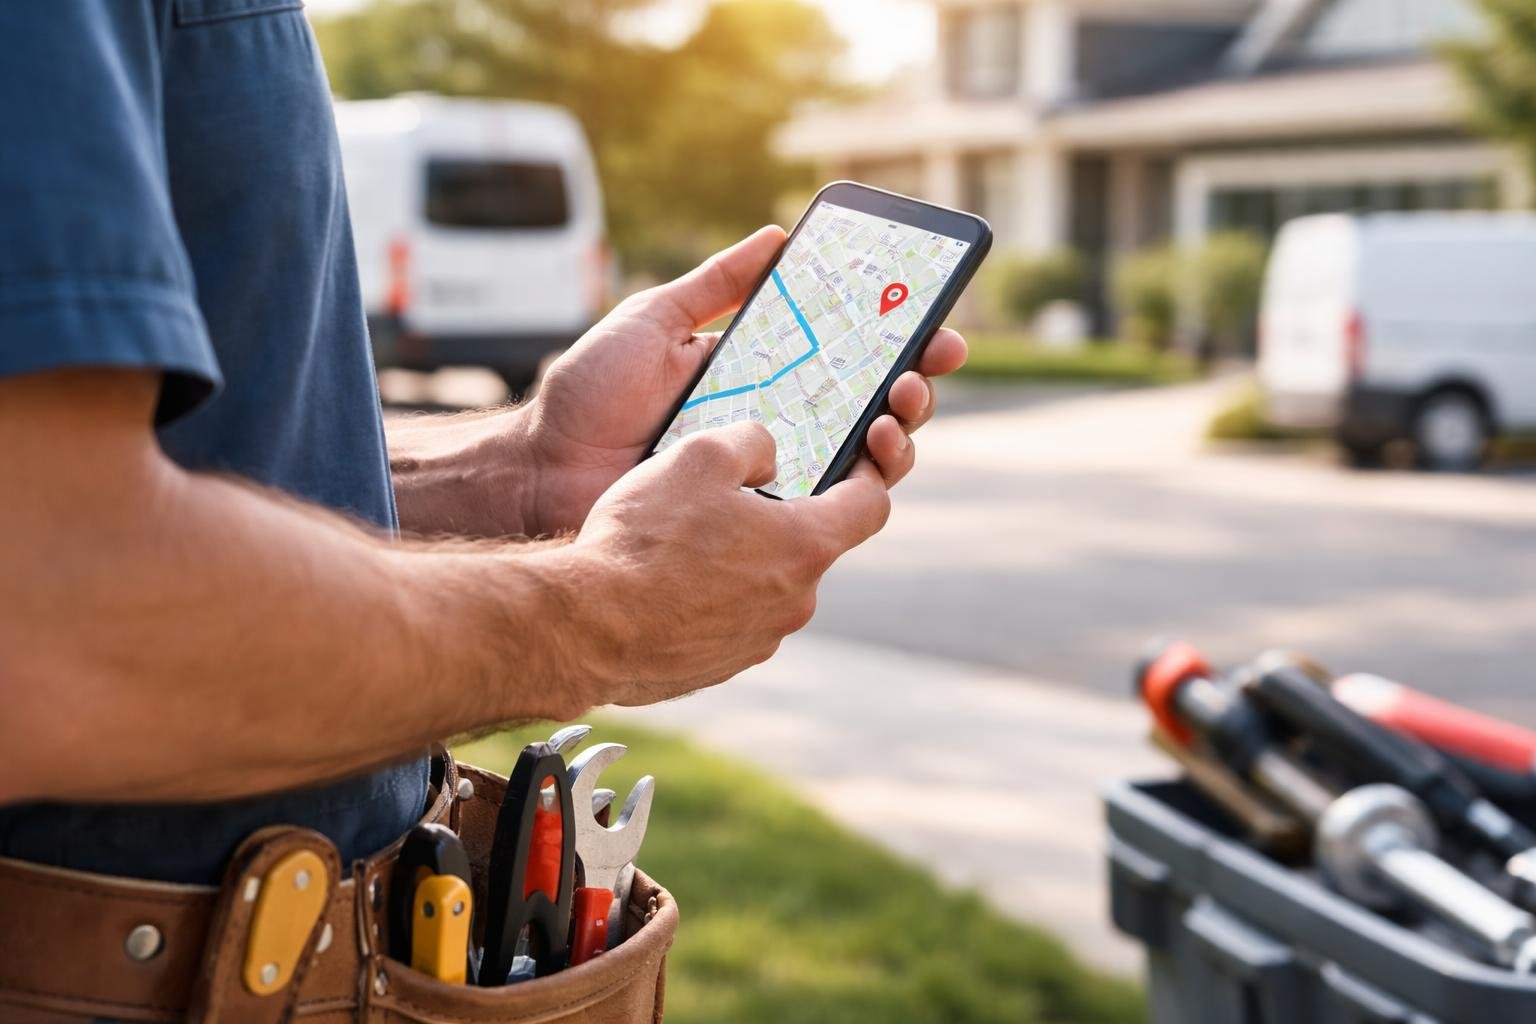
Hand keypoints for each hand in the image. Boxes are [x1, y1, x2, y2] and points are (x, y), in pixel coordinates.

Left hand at [519, 226, 968, 533]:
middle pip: (866, 408)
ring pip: (860, 462)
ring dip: (899, 432)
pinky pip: (821, 511)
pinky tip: (870, 456)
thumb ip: (715, 283)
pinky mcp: (752, 523)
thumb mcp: (654, 320)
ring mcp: (765, 477)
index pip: (841, 355)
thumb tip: (778, 238)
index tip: (932, 320)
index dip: (895, 340)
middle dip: (913, 385)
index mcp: (756, 375)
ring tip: (896, 410)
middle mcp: (771, 426)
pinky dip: (859, 484)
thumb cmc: (589, 396)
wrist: (544, 471)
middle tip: (921, 368)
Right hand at [549, 422, 890, 706]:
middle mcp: (795, 602)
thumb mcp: (699, 455)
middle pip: (808, 547)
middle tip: (726, 498)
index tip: (854, 462)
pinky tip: (664, 582)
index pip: (870, 506)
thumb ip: (751, 441)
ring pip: (765, 585)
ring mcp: (759, 641)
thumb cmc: (644, 538)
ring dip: (739, 561)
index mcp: (805, 546)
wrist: (585, 627)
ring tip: (681, 542)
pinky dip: (709, 598)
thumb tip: (768, 455)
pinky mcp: (720, 666)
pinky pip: (728, 620)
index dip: (867, 475)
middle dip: (778, 519)